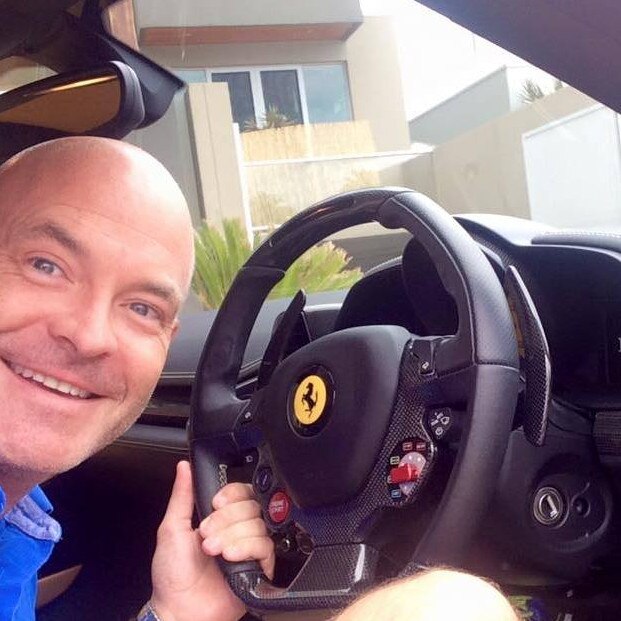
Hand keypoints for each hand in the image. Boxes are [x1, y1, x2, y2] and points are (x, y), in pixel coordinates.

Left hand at [150, 460, 274, 620]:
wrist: (180, 610)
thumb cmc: (172, 575)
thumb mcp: (171, 529)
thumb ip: (181, 496)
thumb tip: (183, 468)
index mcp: (219, 518)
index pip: (240, 492)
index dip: (230, 495)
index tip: (215, 504)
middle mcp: (236, 531)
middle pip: (250, 506)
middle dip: (226, 520)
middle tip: (206, 536)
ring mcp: (248, 549)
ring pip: (257, 524)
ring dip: (232, 536)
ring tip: (214, 552)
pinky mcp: (259, 568)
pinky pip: (265, 547)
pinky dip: (246, 548)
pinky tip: (230, 558)